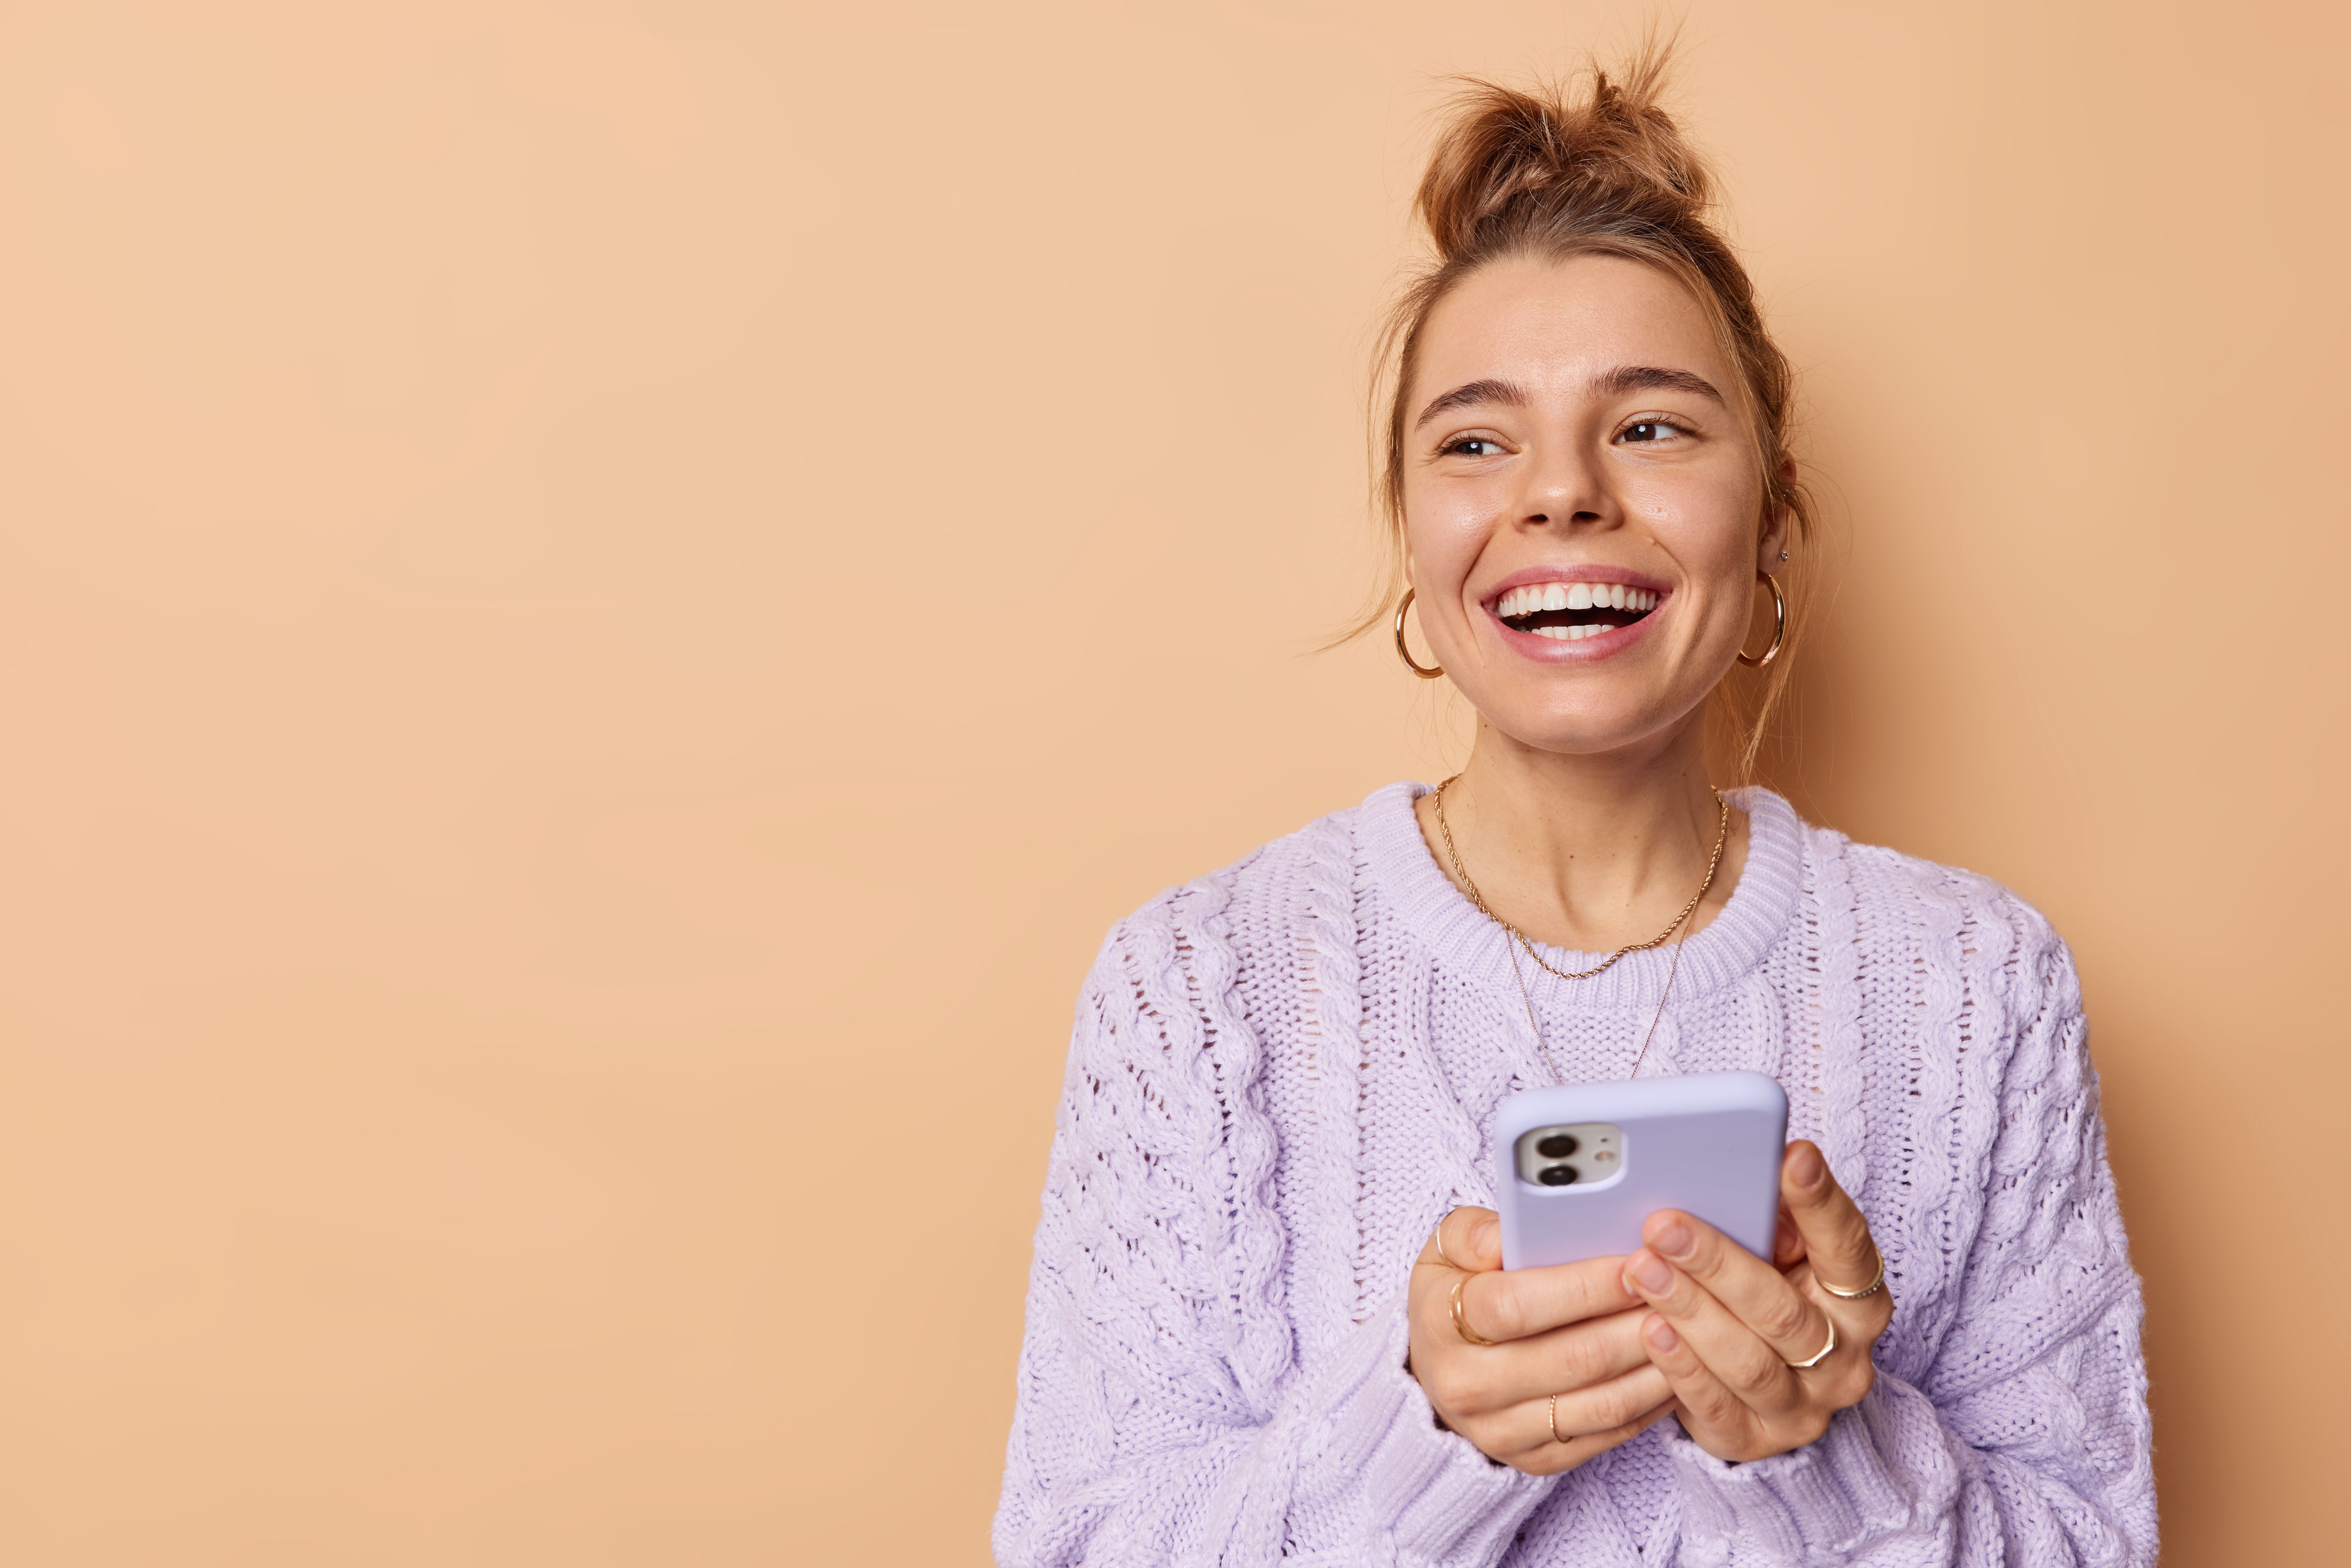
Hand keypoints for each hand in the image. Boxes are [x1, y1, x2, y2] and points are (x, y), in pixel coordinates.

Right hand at [1407, 1207, 1677, 1474]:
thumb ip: (1475, 1233)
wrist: (1438, 1365)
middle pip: (1574, 1358)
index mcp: (1441, 1327)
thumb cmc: (1456, 1291)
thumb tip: (1508, 1236)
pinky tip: (1677, 1366)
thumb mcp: (1448, 1248)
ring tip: (1691, 1327)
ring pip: (1602, 1402)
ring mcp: (1503, 1432)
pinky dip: (1653, 1401)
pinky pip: (1611, 1433)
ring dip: (1657, 1364)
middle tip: (1680, 1290)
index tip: (1634, 1264)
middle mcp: (1468, 1388)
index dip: (1583, 1287)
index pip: (1517, 1306)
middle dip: (1636, 1322)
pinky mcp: (1538, 1460)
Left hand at [1618, 1140, 1893, 1462]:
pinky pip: (1717, 1405)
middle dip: (1719, 1264)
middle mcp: (1844, 1358)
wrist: (1765, 1390)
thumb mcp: (1780, 1257)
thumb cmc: (1768, 1295)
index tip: (1792, 1155)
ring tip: (1644, 1270)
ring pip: (1749, 1360)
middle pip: (1782, 1311)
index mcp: (1859, 1300)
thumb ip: (1772, 1221)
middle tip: (1664, 1224)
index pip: (1848, 1247)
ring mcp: (1804, 1406)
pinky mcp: (1757, 1440)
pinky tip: (1650, 1329)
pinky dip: (1681, 1367)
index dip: (1821, 1202)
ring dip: (1691, 1312)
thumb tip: (1750, 1176)